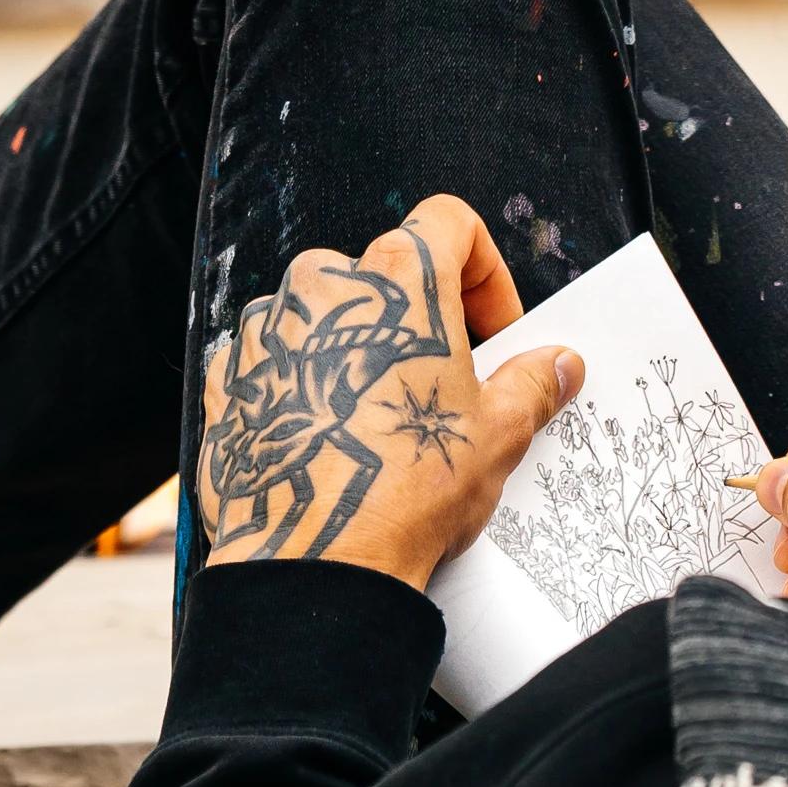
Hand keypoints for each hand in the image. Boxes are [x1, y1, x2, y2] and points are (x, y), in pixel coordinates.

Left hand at [195, 195, 581, 592]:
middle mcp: (325, 282)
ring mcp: (269, 327)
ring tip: (381, 420)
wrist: (312, 562)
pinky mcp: (229, 375)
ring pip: (329, 315)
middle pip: (388, 275)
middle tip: (444, 387)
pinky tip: (330, 435)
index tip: (494, 332)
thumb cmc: (405, 491)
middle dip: (421, 323)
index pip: (451, 223)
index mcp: (398, 276)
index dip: (485, 273)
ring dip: (359, 351)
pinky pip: (277, 356)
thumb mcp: (496, 434)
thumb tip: (558, 364)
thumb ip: (532, 383)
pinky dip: (306, 382)